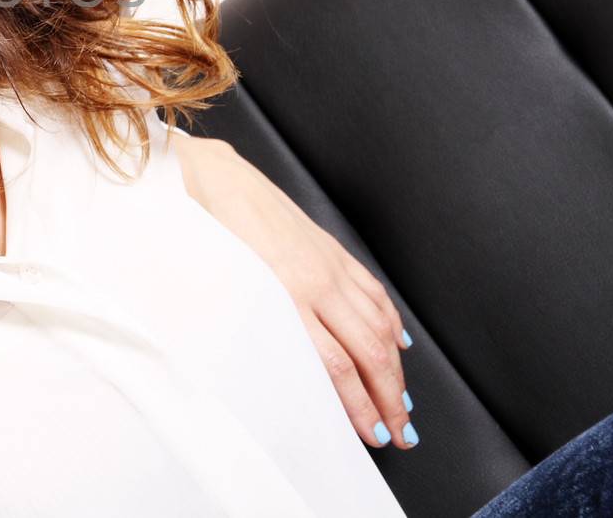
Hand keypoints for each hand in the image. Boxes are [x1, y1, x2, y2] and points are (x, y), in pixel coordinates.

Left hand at [176, 136, 417, 449]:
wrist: (213, 178)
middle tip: (402, 432)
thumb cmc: (209, 234)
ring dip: (396, 369)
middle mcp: (316, 282)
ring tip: (404, 401)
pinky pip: (372, 291)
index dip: (360, 405)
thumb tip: (278, 374)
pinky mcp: (331, 248)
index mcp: (285, 296)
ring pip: (379, 326)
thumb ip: (253, 329)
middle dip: (390, 398)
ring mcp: (329, 264)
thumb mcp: (224, 288)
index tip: (372, 434)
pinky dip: (391, 321)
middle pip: (369, 352)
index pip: (336, 365)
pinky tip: (398, 342)